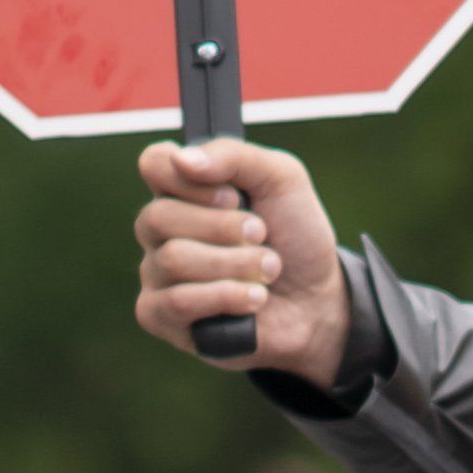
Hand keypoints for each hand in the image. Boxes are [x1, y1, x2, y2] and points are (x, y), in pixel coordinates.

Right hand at [131, 141, 359, 376]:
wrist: (318, 299)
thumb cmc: (294, 235)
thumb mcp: (281, 179)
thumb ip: (234, 156)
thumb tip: (182, 159)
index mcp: (182, 189)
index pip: (153, 164)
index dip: (190, 180)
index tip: (233, 196)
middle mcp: (160, 230)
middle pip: (159, 216)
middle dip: (225, 228)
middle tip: (262, 236)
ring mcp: (156, 273)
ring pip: (174, 259)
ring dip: (237, 265)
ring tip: (269, 270)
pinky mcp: (161, 316)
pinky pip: (177, 302)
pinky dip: (228, 297)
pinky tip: (254, 299)